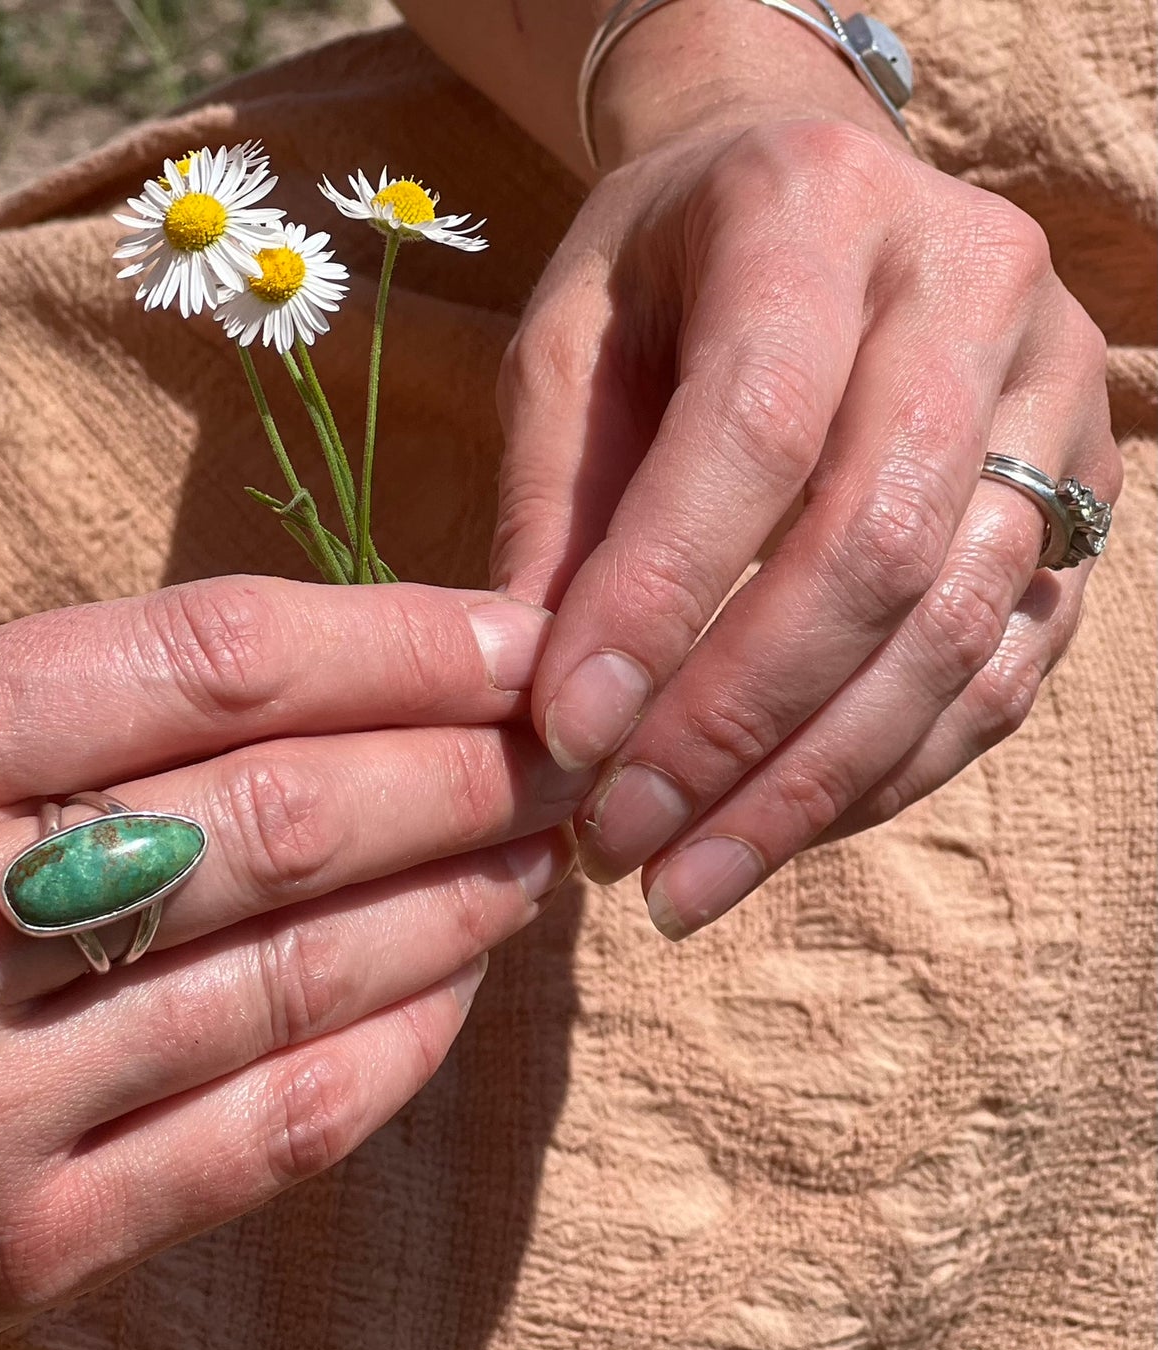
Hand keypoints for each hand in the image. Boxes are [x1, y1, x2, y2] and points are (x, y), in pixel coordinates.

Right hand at [0, 578, 582, 1349]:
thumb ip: (81, 717)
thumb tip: (349, 685)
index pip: (211, 660)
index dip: (400, 641)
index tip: (518, 639)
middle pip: (279, 816)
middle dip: (466, 770)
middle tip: (568, 744)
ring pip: (297, 975)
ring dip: (456, 901)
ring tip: (534, 852)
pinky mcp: (13, 1249)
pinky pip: (270, 1130)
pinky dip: (396, 1044)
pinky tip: (462, 987)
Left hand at [493, 117, 1121, 937]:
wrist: (803, 197)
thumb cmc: (657, 278)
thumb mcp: (566, 347)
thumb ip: (555, 504)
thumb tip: (536, 706)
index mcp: (816, 213)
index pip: (752, 434)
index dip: (657, 603)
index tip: (563, 738)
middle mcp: (971, 289)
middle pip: (869, 553)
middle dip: (730, 729)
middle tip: (615, 844)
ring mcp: (1052, 401)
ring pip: (950, 634)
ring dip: (806, 788)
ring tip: (681, 883)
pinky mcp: (1081, 499)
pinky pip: (1002, 670)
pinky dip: (884, 772)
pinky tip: (777, 833)